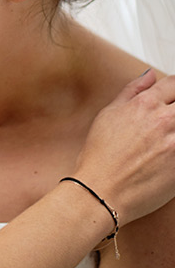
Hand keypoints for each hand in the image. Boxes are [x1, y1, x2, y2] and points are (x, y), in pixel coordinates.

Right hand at [74, 69, 174, 224]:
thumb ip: (132, 90)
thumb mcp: (108, 114)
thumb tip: (149, 75)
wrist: (101, 191)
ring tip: (166, 138)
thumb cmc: (100, 156)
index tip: (171, 98)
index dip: (174, 90)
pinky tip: (166, 154)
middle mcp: (164, 120)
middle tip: (167, 122)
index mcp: (145, 104)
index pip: (174, 83)